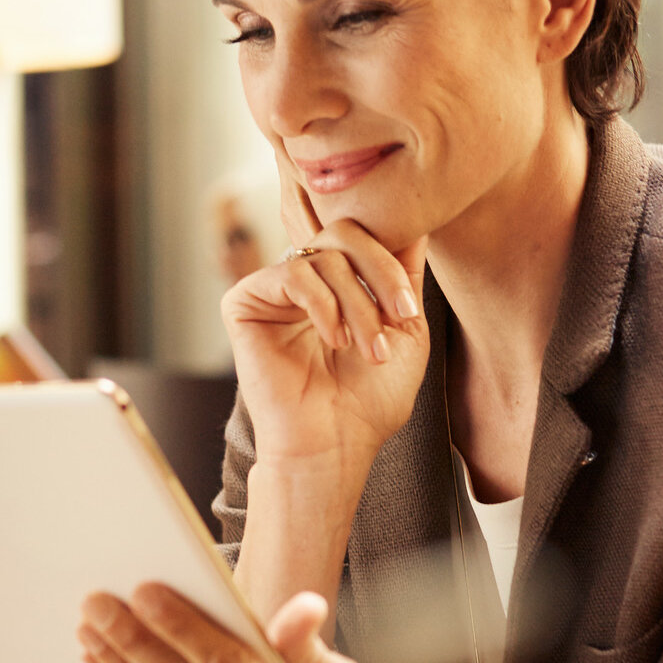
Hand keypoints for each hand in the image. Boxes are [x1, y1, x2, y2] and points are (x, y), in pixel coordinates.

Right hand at [221, 166, 430, 476]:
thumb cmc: (370, 398)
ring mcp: (273, 288)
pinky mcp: (245, 300)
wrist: (334, 444)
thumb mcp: (406, 328)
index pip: (365, 234)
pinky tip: (333, 341)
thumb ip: (405, 273)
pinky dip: (322, 306)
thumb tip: (417, 218)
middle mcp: (305, 279)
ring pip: (324, 255)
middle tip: (399, 317)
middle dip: (380, 273)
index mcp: (339, 282)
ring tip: (369, 349)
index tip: (409, 309)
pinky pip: (292, 273)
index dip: (392, 257)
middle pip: (345, 231)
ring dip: (358, 304)